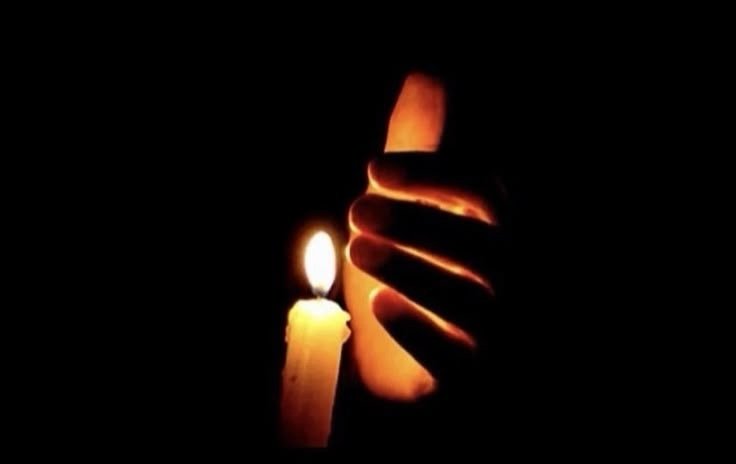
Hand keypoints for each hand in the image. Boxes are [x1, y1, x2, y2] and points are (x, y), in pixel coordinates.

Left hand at [344, 73, 506, 399]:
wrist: (419, 373)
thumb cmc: (421, 273)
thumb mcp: (420, 208)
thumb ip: (423, 150)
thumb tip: (423, 75)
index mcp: (500, 234)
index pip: (484, 193)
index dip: (432, 175)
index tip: (373, 168)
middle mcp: (512, 280)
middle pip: (481, 244)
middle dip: (419, 221)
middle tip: (357, 209)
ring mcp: (501, 335)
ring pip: (471, 301)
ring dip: (414, 268)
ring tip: (358, 247)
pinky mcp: (479, 383)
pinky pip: (460, 364)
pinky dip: (421, 333)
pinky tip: (381, 305)